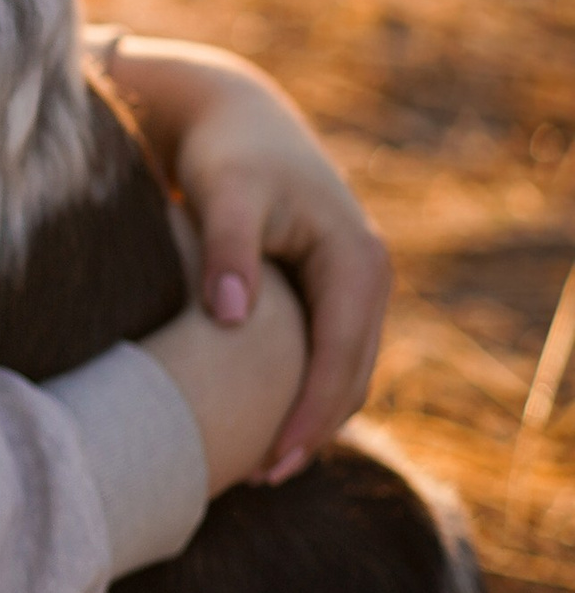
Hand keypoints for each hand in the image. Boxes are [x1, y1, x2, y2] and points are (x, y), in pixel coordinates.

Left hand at [97, 32, 390, 478]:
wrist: (233, 115)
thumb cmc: (226, 155)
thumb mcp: (225, 193)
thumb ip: (227, 250)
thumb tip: (231, 317)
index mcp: (356, 262)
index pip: (340, 359)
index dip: (309, 416)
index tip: (271, 462)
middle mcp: (368, 276)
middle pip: (352, 376)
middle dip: (313, 430)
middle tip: (260, 477)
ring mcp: (354, 284)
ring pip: (345, 370)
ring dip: (312, 417)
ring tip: (260, 463)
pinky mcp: (330, 288)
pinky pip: (328, 353)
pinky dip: (305, 390)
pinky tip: (262, 417)